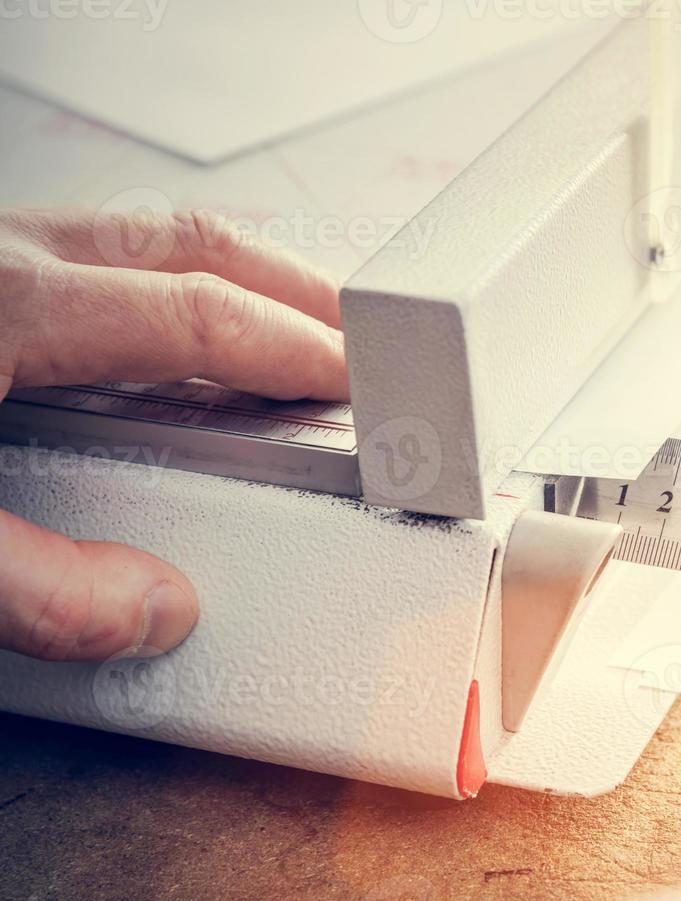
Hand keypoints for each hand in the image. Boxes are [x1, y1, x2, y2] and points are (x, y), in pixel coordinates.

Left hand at [0, 207, 348, 661]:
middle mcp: (2, 250)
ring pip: (150, 233)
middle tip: (367, 348)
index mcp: (6, 301)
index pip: (204, 314)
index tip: (367, 388)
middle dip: (301, 294)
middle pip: (198, 243)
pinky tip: (172, 336)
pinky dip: (172, 282)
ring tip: (290, 336)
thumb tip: (155, 610)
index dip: (302, 353)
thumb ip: (38, 587)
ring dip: (241, 279)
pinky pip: (102, 248)